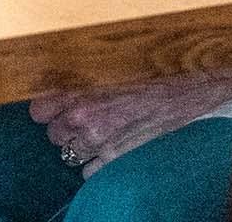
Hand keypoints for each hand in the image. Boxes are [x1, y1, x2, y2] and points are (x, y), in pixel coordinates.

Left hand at [29, 73, 231, 177]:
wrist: (193, 84)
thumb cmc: (153, 67)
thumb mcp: (111, 61)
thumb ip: (81, 74)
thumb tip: (59, 84)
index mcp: (79, 87)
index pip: (39, 110)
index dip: (48, 108)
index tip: (54, 105)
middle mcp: (84, 117)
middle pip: (53, 134)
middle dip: (64, 126)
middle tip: (82, 116)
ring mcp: (101, 141)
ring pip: (69, 154)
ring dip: (79, 145)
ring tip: (99, 131)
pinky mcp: (118, 159)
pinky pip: (90, 172)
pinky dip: (96, 163)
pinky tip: (110, 147)